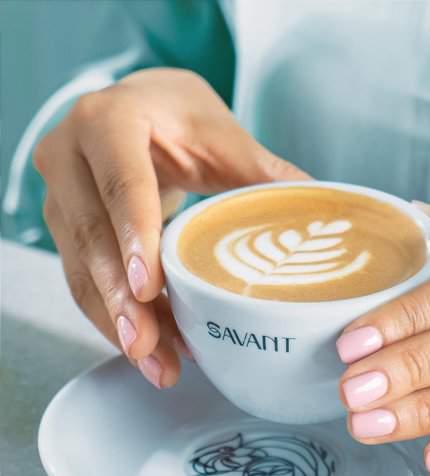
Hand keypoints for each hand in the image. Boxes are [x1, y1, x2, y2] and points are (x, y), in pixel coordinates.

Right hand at [34, 68, 307, 386]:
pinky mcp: (66, 226)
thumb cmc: (179, 119)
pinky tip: (147, 345)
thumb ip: (266, 172)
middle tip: (150, 347)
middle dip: (122, 300)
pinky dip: (114, 316)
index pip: (121, 182)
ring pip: (81, 268)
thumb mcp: (221, 136)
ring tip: (156, 362)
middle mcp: (71, 156)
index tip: (151, 288)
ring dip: (118, 321)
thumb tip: (320, 208)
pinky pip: (81, 279)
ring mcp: (61, 195)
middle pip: (93, 236)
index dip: (135, 234)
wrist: (140, 111)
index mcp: (109, 120)